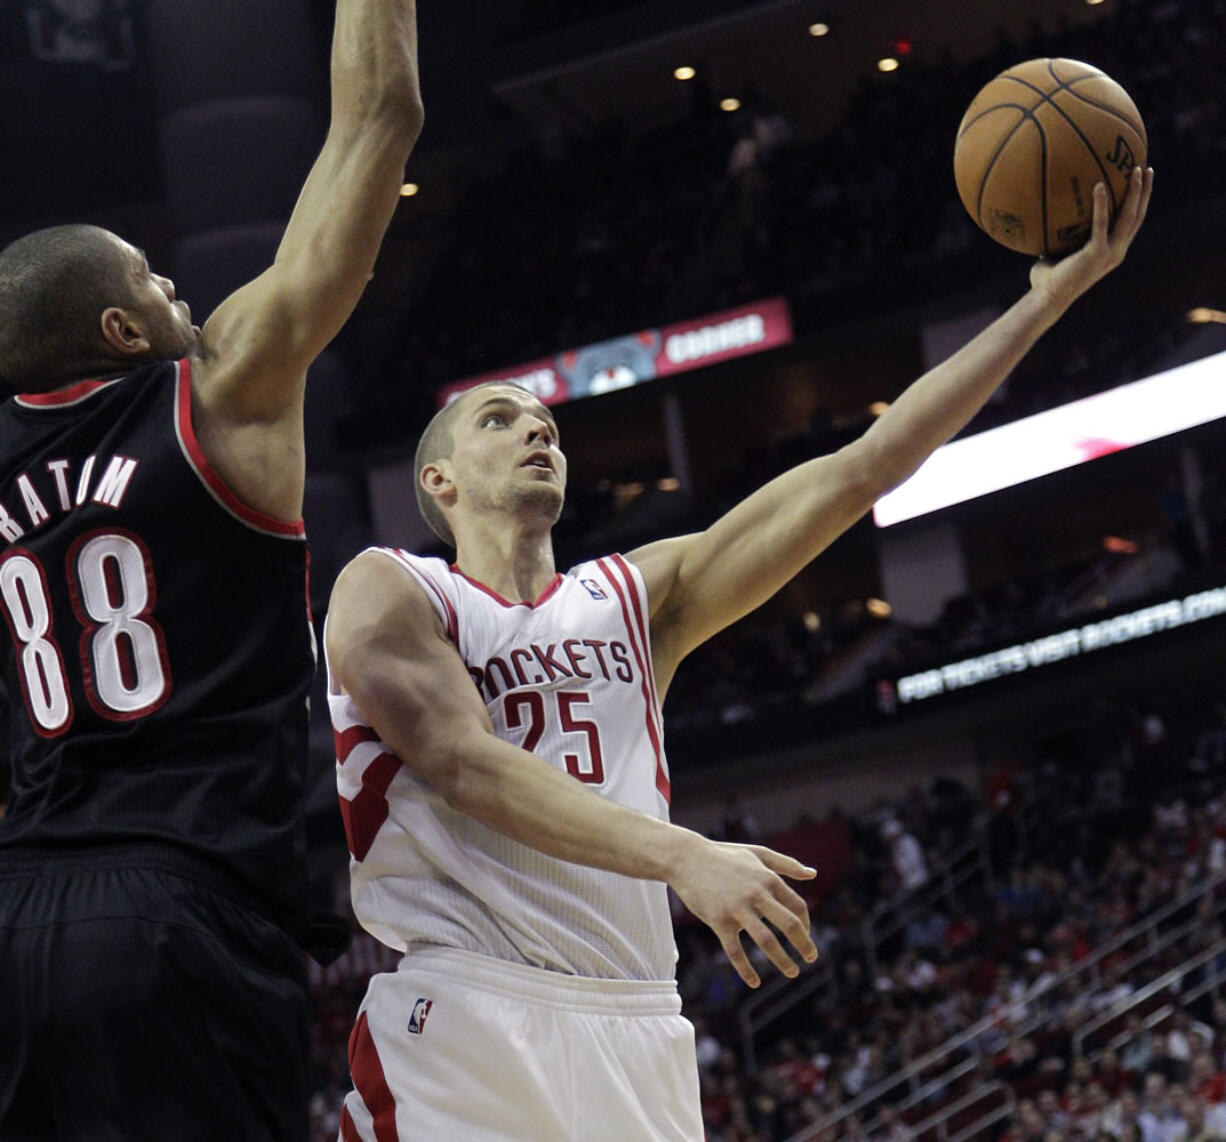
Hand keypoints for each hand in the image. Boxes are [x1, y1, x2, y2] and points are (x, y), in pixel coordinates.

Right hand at [669, 838, 818, 987]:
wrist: (687, 859)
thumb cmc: (724, 856)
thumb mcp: (758, 854)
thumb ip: (786, 864)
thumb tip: (813, 874)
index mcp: (768, 879)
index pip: (798, 906)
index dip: (806, 924)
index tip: (805, 936)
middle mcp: (756, 894)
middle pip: (789, 924)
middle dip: (804, 945)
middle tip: (811, 959)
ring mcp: (737, 908)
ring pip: (766, 941)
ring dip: (783, 960)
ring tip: (792, 972)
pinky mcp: (718, 920)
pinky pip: (735, 951)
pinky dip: (746, 969)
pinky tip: (755, 982)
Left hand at [1029, 165, 1153, 307]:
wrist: (1047, 299)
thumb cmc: (1048, 278)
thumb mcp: (1058, 251)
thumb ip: (1062, 234)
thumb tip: (1049, 212)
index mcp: (1112, 251)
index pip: (1131, 223)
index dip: (1140, 202)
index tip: (1143, 181)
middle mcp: (1116, 251)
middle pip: (1137, 216)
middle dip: (1144, 192)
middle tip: (1147, 168)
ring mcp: (1109, 253)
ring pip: (1128, 217)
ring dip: (1134, 193)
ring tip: (1135, 170)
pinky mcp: (1096, 254)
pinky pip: (1100, 224)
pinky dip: (1101, 204)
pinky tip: (1098, 185)